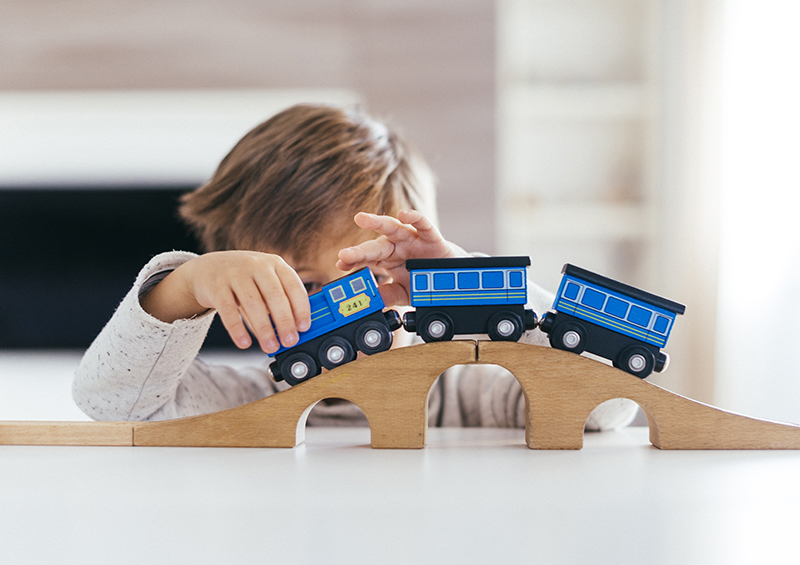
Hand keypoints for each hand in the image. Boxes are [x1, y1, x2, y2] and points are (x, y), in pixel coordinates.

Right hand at [140, 251, 310, 352]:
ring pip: (252, 303)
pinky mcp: (216, 286)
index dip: (301, 308)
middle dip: (284, 322)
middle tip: (290, 341)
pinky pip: (228, 310)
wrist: (208, 269)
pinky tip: (244, 343)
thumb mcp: (265, 281)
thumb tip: (291, 330)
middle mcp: (256, 265)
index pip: (293, 285)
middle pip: (274, 295)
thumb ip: (278, 301)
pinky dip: (237, 329)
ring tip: (270, 346)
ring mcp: (235, 274)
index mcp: (275, 263)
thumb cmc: (245, 279)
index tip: (304, 327)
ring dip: (264, 329)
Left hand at [336, 210, 467, 305]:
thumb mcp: (405, 293)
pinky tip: (404, 214)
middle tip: (344, 254)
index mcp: (388, 261)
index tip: (341, 265)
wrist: (452, 279)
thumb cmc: (425, 282)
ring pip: (394, 229)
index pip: (366, 259)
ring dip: (377, 222)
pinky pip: (423, 225)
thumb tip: (373, 300)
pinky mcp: (432, 238)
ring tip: (362, 218)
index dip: (353, 261)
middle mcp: (397, 248)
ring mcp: (413, 241)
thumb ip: (389, 296)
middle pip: (376, 247)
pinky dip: (415, 218)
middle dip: (360, 251)